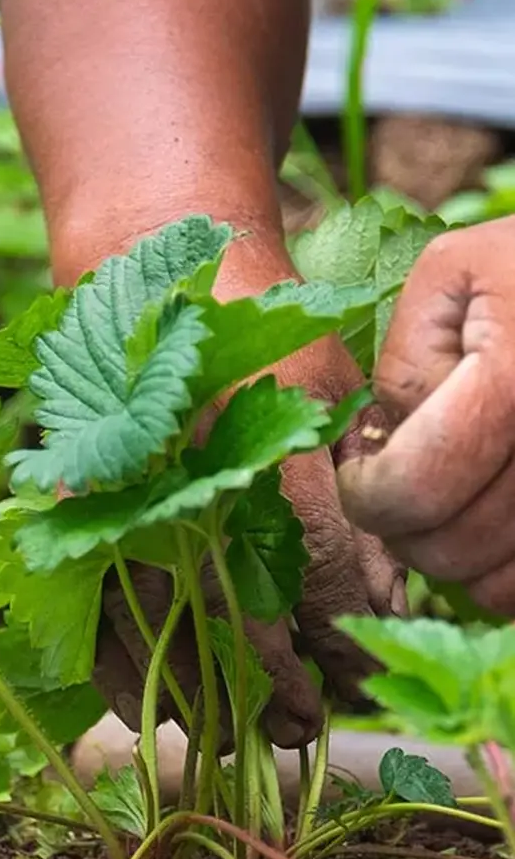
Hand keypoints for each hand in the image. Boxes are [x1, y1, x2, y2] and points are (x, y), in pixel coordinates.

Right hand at [83, 231, 404, 748]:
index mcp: (257, 429)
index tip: (354, 667)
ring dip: (197, 691)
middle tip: (302, 725)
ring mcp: (113, 485)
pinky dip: (109, 665)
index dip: (339, 632)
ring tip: (238, 733)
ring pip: (153, 619)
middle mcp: (180, 467)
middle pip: (229, 608)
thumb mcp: (324, 379)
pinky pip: (81, 601)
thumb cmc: (245, 320)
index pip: (313, 564)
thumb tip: (377, 594)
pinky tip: (142, 706)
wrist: (135, 264)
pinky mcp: (65, 500)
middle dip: (272, 682)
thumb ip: (350, 483)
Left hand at [337, 217, 514, 615]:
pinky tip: (490, 521)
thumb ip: (408, 357)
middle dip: (402, 531)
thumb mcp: (453, 271)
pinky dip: (504, 577)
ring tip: (446, 503)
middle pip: (456, 548)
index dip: (365, 495)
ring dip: (456, 564)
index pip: (414, 489)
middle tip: (396, 489)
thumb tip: (390, 441)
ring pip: (502, 587)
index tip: (358, 472)